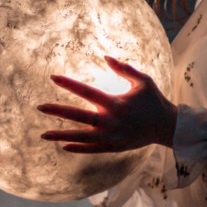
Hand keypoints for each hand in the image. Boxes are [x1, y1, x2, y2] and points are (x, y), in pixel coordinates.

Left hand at [38, 56, 177, 153]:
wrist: (167, 127)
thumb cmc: (154, 100)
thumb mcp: (143, 80)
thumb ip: (124, 68)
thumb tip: (105, 57)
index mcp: (115, 103)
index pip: (87, 91)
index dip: (69, 84)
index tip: (53, 77)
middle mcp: (110, 121)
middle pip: (79, 116)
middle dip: (58, 111)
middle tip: (40, 107)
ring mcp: (111, 136)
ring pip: (81, 137)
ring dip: (61, 135)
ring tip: (43, 134)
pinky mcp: (114, 147)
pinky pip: (92, 149)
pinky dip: (78, 148)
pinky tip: (64, 146)